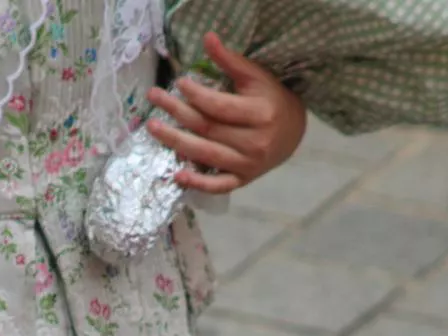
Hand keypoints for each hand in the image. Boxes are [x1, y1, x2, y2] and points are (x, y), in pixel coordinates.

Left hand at [145, 32, 306, 194]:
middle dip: (177, 112)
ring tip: (153, 128)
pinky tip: (177, 175)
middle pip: (208, 128)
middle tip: (154, 98)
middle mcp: (255, 141)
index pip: (220, 106)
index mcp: (260, 113)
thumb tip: (207, 38)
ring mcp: (248, 164)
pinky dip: (198, 183)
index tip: (179, 83)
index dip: (196, 95)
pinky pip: (218, 185)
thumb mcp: (255, 77)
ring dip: (176, 142)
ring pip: (206, 154)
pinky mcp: (243, 179)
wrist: (294, 131)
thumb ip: (230, 60)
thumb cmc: (270, 99)